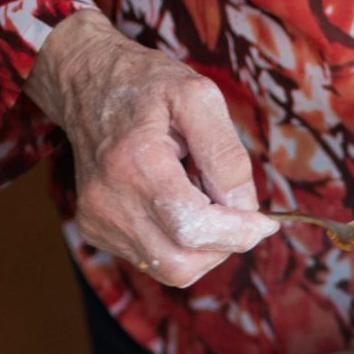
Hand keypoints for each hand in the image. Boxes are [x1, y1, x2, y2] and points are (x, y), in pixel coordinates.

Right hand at [25, 9, 276, 286]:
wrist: (87, 84)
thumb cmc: (147, 85)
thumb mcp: (199, 96)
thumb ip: (227, 154)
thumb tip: (245, 207)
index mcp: (135, 165)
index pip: (192, 229)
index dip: (239, 233)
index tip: (266, 222)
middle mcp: (109, 202)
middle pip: (184, 262)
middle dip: (225, 243)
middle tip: (233, 205)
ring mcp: (98, 221)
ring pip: (172, 270)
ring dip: (205, 246)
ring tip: (202, 198)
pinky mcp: (96, 231)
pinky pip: (155, 260)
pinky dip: (181, 243)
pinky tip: (178, 203)